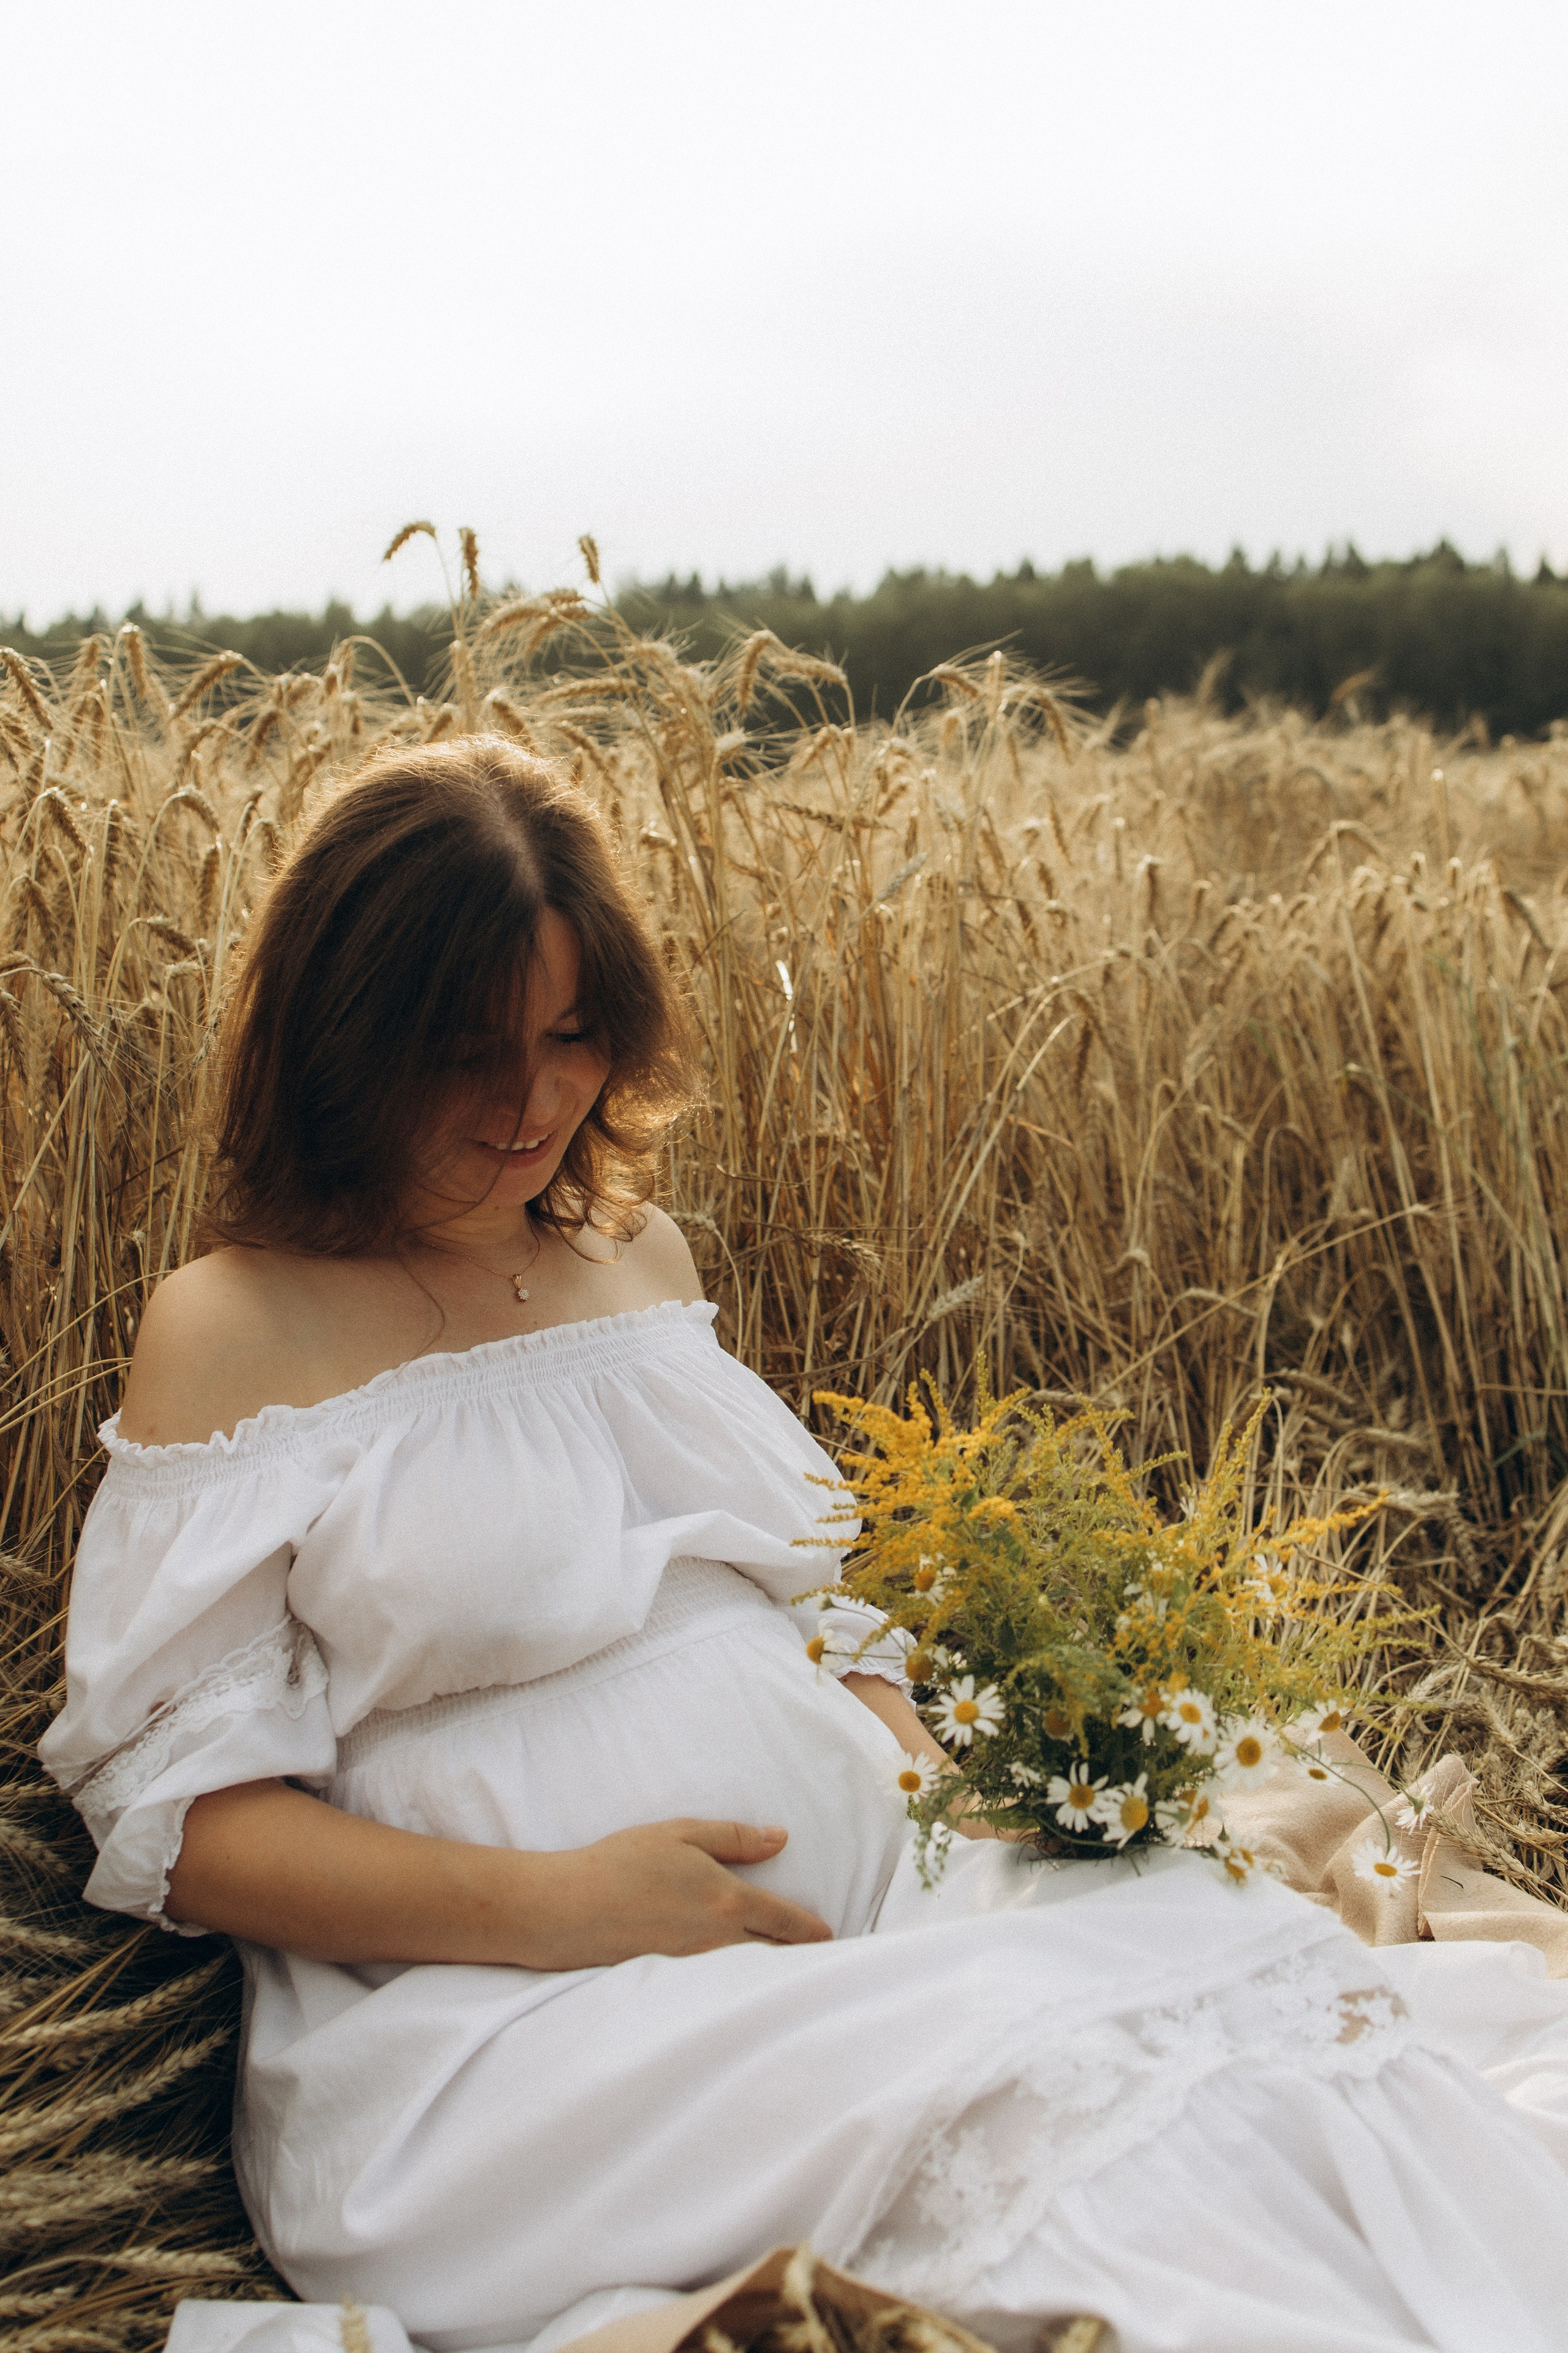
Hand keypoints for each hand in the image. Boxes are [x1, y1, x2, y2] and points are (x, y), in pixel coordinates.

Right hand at [523, 1819, 833, 1967]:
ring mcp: (695, 1967)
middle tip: (821, 1962)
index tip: (829, 1937)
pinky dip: (736, 1984)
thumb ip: (734, 1837)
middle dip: (799, 1959)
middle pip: (773, 1956)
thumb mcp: (681, 1834)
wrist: (566, 1909)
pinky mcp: (671, 1981)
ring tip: (788, 1973)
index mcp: (728, 1900)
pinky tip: (737, 1983)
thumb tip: (780, 1839)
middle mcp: (719, 1940)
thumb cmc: (621, 1862)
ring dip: (770, 1973)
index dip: (811, 1931)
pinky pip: (716, 1985)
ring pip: (747, 1974)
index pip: (785, 1921)